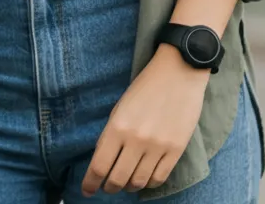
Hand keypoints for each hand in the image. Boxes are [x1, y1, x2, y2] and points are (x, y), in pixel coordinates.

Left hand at [82, 46, 207, 195]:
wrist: (178, 73)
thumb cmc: (145, 87)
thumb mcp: (120, 107)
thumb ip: (112, 133)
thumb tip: (104, 158)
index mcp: (117, 126)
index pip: (100, 165)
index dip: (91, 182)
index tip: (86, 190)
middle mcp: (136, 140)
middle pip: (118, 178)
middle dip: (109, 187)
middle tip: (105, 187)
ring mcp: (158, 146)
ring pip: (139, 182)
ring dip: (129, 187)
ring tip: (124, 184)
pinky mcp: (176, 150)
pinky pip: (159, 177)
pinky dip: (148, 184)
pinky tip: (143, 180)